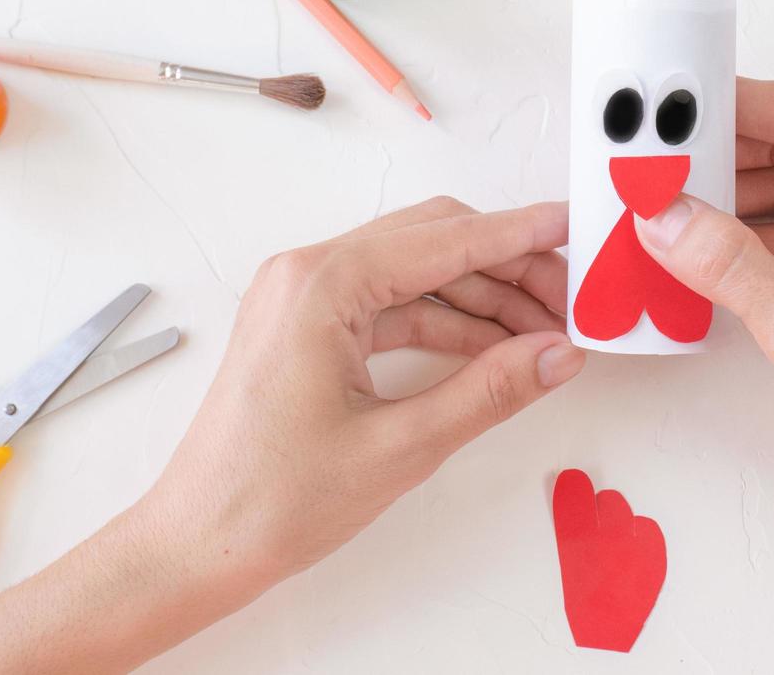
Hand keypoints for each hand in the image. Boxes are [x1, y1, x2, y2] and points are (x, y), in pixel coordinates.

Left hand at [136, 198, 585, 590]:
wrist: (197, 546)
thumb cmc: (274, 500)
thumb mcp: (401, 446)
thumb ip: (490, 391)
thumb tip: (560, 353)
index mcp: (322, 285)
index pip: (445, 240)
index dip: (520, 234)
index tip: (576, 226)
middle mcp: (309, 274)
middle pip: (434, 242)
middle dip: (509, 267)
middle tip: (572, 303)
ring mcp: (306, 299)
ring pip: (419, 274)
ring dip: (484, 298)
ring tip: (545, 337)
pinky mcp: (310, 329)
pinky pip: (394, 306)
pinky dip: (448, 324)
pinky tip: (496, 352)